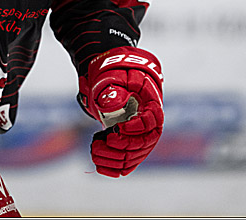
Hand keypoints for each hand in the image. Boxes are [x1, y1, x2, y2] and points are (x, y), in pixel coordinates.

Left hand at [79, 46, 163, 177]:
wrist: (118, 82)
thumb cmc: (118, 77)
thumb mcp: (116, 77)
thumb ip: (115, 89)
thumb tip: (113, 105)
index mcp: (151, 106)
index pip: (150, 122)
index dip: (135, 128)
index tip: (117, 128)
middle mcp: (151, 126)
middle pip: (142, 144)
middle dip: (120, 146)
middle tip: (99, 142)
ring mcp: (142, 139)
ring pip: (133, 157)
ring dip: (113, 158)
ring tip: (94, 150)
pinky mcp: (132, 148)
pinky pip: (127, 164)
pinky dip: (114, 168)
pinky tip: (99, 165)